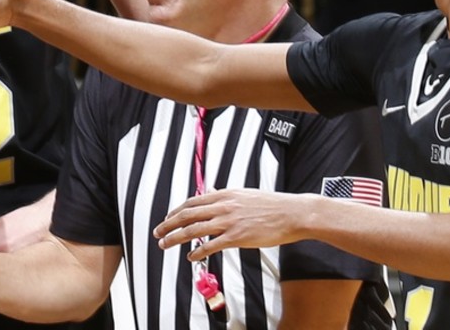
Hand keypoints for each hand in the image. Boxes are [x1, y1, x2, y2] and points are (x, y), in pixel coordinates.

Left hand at [154, 189, 312, 260]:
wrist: (291, 213)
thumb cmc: (271, 205)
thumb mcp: (245, 194)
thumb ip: (227, 195)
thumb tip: (213, 192)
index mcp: (225, 194)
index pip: (192, 202)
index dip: (176, 211)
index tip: (167, 219)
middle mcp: (224, 206)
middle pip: (187, 215)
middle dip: (169, 224)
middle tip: (158, 232)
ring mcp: (229, 222)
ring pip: (194, 230)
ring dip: (176, 238)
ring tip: (165, 245)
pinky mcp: (237, 237)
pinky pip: (211, 245)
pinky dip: (198, 252)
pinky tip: (191, 258)